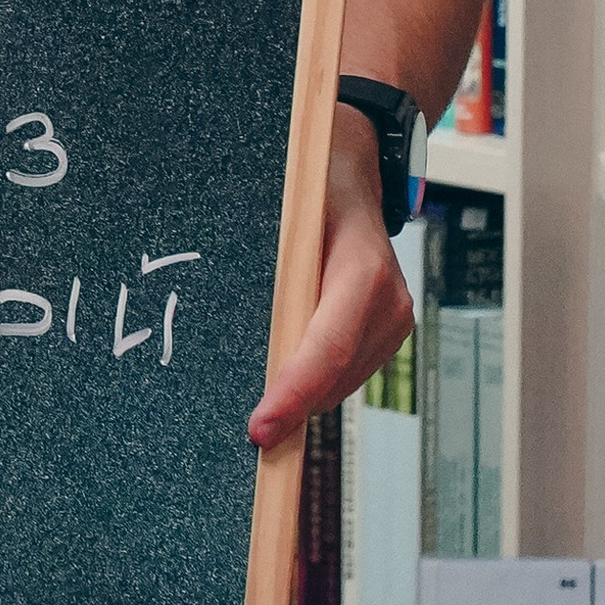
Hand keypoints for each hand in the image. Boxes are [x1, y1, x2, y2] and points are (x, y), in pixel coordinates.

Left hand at [247, 114, 411, 450]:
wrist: (352, 171)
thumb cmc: (311, 184)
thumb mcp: (286, 207)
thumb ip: (267, 259)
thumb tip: (209, 303)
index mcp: (363, 269)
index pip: (327, 347)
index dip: (294, 394)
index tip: (259, 429)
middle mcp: (389, 301)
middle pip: (334, 378)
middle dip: (291, 407)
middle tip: (244, 433)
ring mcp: (394, 320)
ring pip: (341, 384)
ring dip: (302, 399)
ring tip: (261, 410)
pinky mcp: (387, 331)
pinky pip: (346, 373)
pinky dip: (314, 384)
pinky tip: (284, 383)